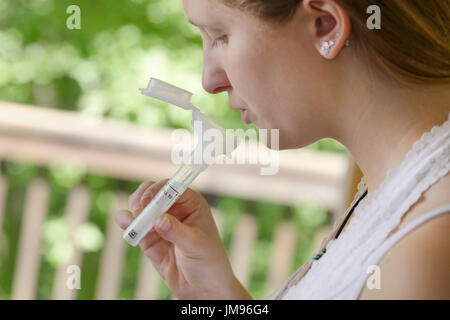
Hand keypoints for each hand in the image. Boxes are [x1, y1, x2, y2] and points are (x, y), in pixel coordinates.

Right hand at [115, 179, 252, 299]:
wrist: (202, 287)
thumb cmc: (208, 261)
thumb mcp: (196, 245)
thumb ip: (177, 232)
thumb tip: (160, 219)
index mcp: (192, 203)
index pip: (173, 187)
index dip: (158, 190)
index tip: (148, 201)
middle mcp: (175, 209)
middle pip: (152, 192)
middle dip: (142, 199)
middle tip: (138, 211)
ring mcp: (160, 222)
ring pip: (140, 206)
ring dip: (133, 210)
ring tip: (132, 221)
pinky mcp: (149, 237)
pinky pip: (134, 225)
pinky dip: (127, 223)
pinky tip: (126, 225)